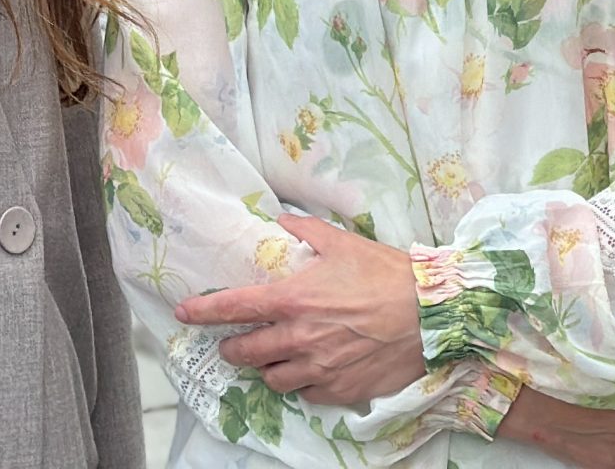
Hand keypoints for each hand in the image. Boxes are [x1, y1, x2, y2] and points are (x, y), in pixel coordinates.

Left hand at [176, 215, 426, 406]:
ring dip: (267, 368)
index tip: (184, 314)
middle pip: (246, 353)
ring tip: (275, 356)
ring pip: (272, 379)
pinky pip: (306, 393)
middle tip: (233, 342)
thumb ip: (305, 230)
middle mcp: (298, 339)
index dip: (203, 311)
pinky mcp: (339, 390)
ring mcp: (318, 370)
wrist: (430, 314)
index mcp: (293, 300)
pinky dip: (302, 383)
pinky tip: (311, 370)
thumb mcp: (343, 242)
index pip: (234, 308)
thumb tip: (282, 220)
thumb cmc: (387, 274)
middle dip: (232, 348)